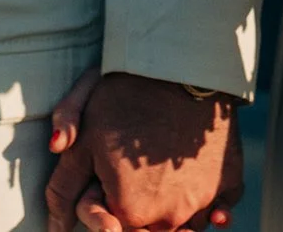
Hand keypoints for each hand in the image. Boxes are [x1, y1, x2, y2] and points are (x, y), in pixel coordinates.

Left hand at [45, 70, 241, 231]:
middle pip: (149, 230)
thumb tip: (54, 226)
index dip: (107, 207)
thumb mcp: (84, 135)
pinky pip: (219, 213)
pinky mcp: (229, 185)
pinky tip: (202, 195)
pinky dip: (212, 210)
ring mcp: (202, 203)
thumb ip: (63, 186)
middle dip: (139, 212)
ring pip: (183, 225)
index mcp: (128, 212)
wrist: (183, 67)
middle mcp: (167, 218)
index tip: (109, 181)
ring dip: (172, 211)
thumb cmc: (127, 97)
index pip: (113, 230)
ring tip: (163, 175)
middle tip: (137, 175)